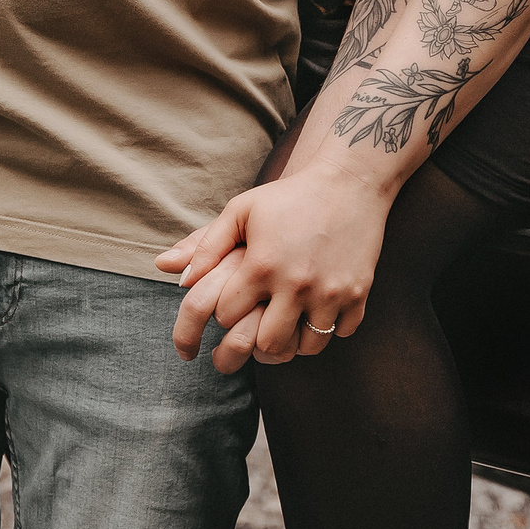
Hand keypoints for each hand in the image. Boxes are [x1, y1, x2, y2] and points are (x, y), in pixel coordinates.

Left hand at [154, 168, 393, 372]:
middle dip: (256, 342)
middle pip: (267, 345)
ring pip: (307, 347)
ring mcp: (330, 292)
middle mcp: (296, 284)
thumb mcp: (241, 210)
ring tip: (286, 327)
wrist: (348, 182)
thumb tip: (171, 274)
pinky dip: (329, 329)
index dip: (224, 313)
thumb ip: (205, 245)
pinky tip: (318, 314)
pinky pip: (342, 333)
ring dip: (294, 342)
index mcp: (261, 265)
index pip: (227, 317)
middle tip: (254, 333)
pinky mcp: (358, 294)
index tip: (230, 304)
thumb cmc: (288, 196)